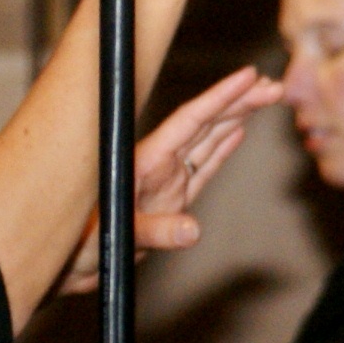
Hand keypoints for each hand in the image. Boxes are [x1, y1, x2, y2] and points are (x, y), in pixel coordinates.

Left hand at [59, 65, 284, 294]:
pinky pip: (203, 169)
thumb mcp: (118, 235)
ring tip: (264, 96)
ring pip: (208, 141)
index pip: (190, 120)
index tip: (247, 77)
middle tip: (273, 86)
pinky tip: (238, 131)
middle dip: (239, 102)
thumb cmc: (84, 245)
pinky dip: (222, 150)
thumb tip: (192, 230)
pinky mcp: (172, 201)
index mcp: (146, 161)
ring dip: (236, 118)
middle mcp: (158, 165)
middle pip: (206, 124)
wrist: (71, 265)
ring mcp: (166, 181)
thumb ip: (156, 231)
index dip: (220, 97)